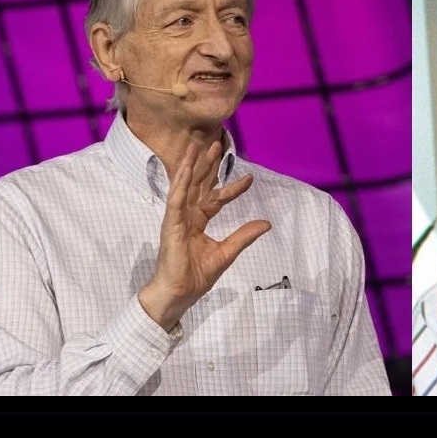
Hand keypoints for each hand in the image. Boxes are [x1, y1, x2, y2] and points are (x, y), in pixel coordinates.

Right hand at [139, 141, 271, 329]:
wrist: (180, 293)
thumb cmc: (196, 276)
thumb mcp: (227, 252)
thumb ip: (244, 236)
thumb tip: (266, 223)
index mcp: (198, 222)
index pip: (216, 199)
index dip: (232, 188)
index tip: (250, 178)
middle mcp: (187, 216)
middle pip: (198, 185)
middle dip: (208, 166)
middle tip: (218, 144)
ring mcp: (177, 218)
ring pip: (184, 186)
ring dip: (191, 165)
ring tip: (198, 146)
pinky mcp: (170, 223)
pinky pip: (175, 198)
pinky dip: (179, 182)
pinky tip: (185, 168)